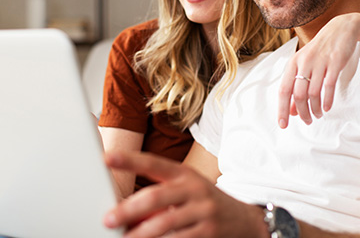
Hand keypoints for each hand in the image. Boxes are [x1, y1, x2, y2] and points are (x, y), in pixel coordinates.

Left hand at [103, 151, 264, 237]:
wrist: (245, 219)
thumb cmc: (205, 201)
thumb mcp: (186, 189)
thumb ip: (161, 195)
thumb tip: (127, 209)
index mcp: (183, 173)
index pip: (153, 163)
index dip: (130, 160)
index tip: (107, 158)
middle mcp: (193, 188)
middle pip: (157, 196)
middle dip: (130, 208)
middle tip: (108, 218)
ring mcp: (202, 210)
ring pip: (166, 222)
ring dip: (141, 233)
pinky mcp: (209, 231)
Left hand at [278, 13, 359, 127]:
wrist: (339, 29)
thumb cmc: (319, 51)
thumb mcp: (304, 66)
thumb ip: (296, 86)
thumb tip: (291, 111)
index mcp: (292, 63)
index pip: (283, 90)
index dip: (282, 109)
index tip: (283, 124)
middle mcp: (303, 63)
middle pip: (297, 94)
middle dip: (301, 112)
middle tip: (306, 122)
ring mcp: (318, 62)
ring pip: (312, 92)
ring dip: (314, 109)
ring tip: (317, 115)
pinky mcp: (334, 63)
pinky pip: (328, 86)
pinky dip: (326, 100)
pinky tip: (326, 108)